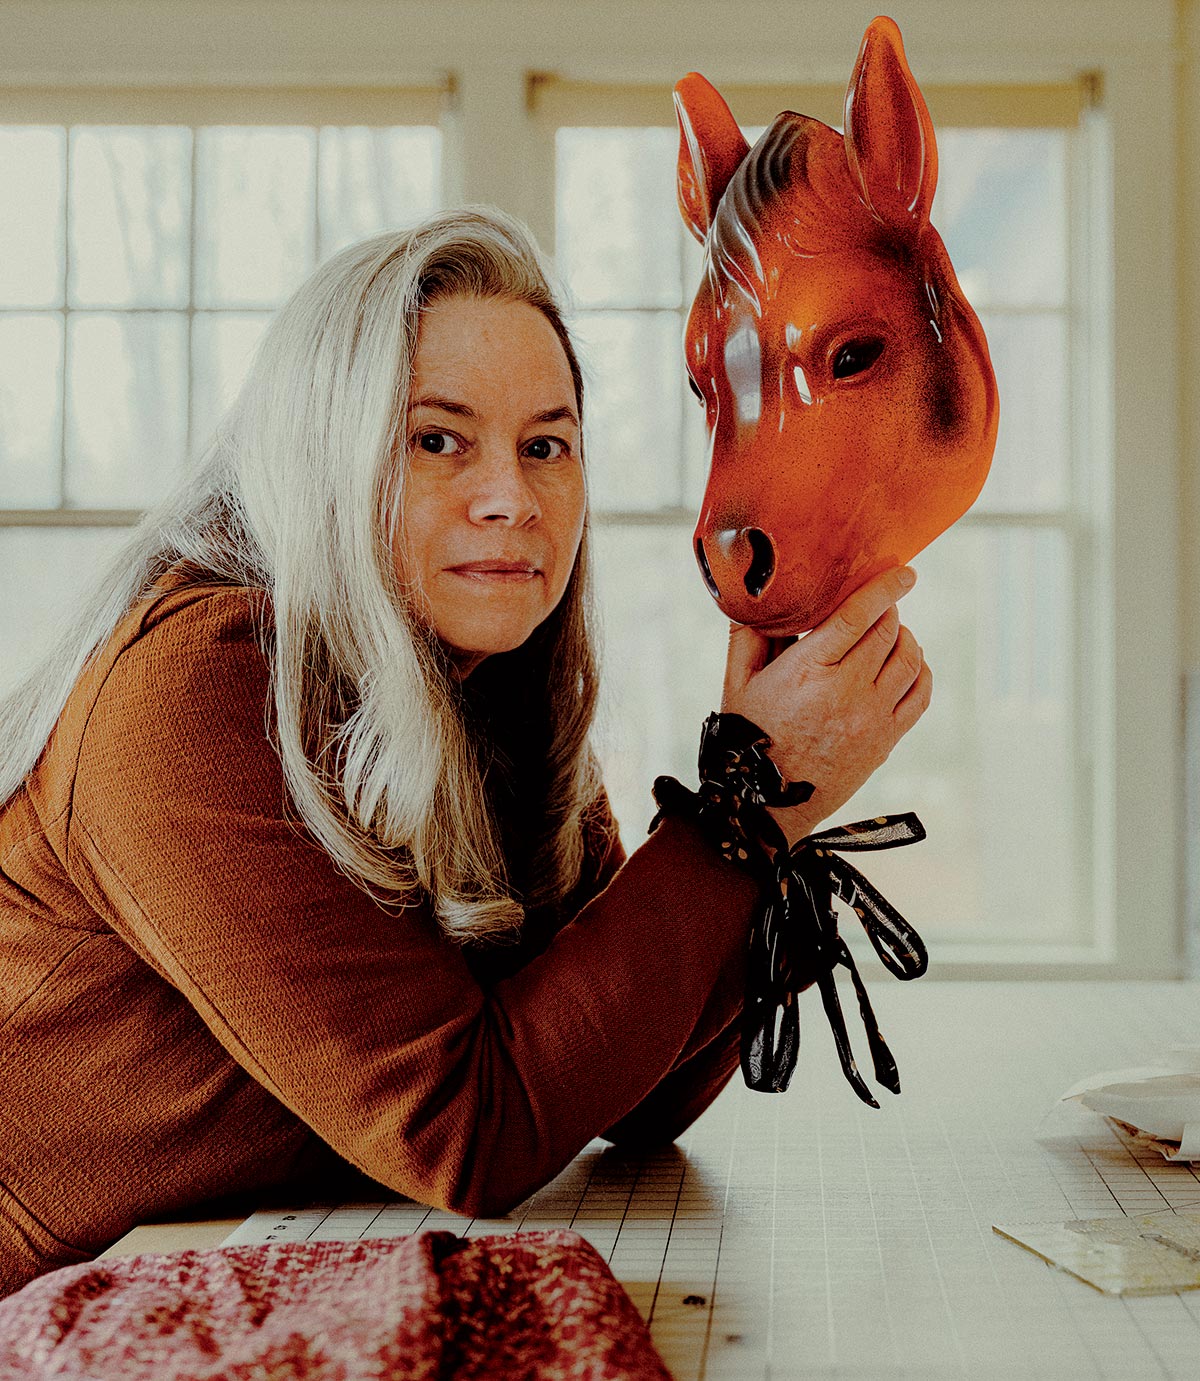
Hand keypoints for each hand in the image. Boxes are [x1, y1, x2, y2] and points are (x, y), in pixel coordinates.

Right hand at [720, 566, 931, 846]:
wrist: (767, 805)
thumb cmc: (747, 738)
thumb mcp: (736, 683)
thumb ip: (748, 636)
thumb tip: (756, 598)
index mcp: (807, 671)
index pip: (857, 617)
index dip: (884, 588)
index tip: (903, 571)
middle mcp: (845, 692)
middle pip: (887, 632)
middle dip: (887, 611)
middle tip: (877, 605)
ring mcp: (871, 717)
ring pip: (910, 658)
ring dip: (904, 637)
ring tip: (889, 633)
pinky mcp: (886, 739)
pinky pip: (922, 692)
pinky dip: (920, 670)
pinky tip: (904, 663)